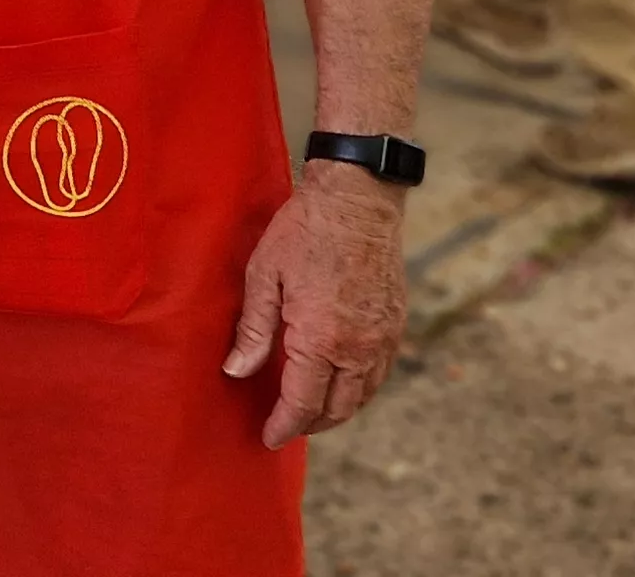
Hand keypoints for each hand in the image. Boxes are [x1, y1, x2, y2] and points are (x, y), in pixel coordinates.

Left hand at [223, 163, 408, 448]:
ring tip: (312, 411)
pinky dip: (361, 389)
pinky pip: (381, 373)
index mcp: (321, 338)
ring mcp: (383, 337)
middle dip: (310, 424)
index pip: (302, 403)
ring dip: (338, 411)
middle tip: (287, 426)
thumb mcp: (263, 275)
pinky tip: (342, 382)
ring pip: (363, 395)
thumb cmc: (304, 230)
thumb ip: (253, 329)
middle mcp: (358, 347)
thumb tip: (237, 370)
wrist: (358, 197)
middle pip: (337, 409)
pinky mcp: (397, 323)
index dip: (284, 425)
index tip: (268, 437)